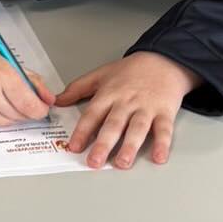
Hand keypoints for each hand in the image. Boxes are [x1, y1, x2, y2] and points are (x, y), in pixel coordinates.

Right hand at [0, 43, 53, 126]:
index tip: (41, 107)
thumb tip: (48, 99)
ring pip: (8, 123)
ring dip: (13, 115)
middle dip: (27, 111)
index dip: (40, 109)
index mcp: (3, 75)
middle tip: (23, 100)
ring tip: (5, 99)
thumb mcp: (9, 62)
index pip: (30, 105)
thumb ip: (33, 81)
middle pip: (21, 116)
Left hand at [57, 52, 198, 169]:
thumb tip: (58, 100)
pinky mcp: (165, 111)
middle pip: (114, 124)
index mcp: (109, 94)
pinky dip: (162, 143)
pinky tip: (159, 157)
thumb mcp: (101, 74)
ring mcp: (146, 108)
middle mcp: (126, 102)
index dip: (82, 131)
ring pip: (137, 128)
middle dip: (103, 144)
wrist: (164, 59)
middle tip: (95, 161)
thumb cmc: (132, 70)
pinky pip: (164, 129)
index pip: (93, 114)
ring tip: (122, 162)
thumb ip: (78, 88)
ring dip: (130, 146)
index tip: (74, 146)